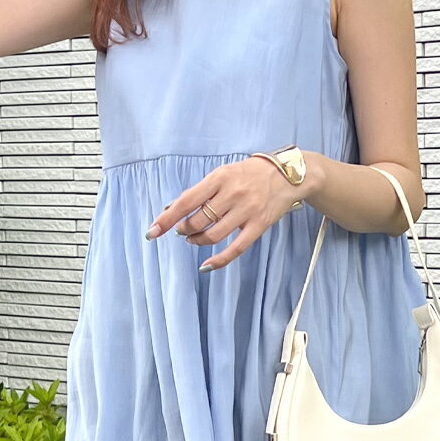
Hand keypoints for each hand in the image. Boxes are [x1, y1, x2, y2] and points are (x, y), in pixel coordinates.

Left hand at [144, 156, 308, 270]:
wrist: (287, 175)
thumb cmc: (249, 174)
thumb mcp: (223, 174)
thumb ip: (200, 191)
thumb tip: (171, 209)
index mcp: (219, 178)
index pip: (186, 201)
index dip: (166, 218)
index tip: (152, 231)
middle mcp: (232, 194)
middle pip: (198, 221)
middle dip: (183, 229)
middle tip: (181, 231)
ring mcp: (247, 211)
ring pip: (213, 235)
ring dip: (197, 241)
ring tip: (193, 239)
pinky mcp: (259, 226)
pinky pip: (235, 248)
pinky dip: (218, 260)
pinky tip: (206, 266)